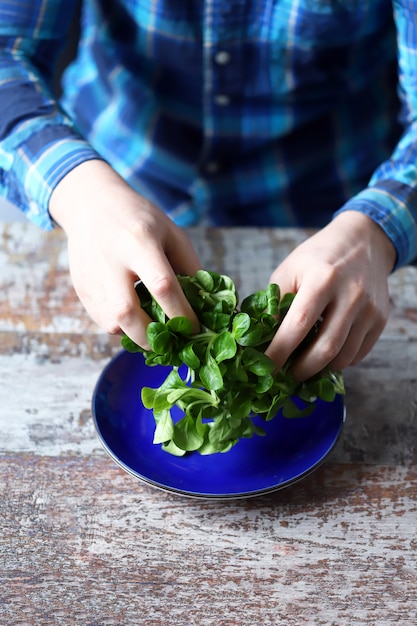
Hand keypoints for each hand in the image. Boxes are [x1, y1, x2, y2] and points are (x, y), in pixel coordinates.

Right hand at [49, 160, 200, 347]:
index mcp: (140, 242)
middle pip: (127, 313)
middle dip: (152, 337)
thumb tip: (205, 305)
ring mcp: (93, 276)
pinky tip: (135, 319)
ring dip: (136, 335)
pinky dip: (122, 327)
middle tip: (170, 343)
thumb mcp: (172, 233)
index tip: (194, 328)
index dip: (181, 313)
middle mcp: (112, 261)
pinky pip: (102, 320)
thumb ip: (189, 267)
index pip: (163, 286)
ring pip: (112, 322)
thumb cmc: (140, 220)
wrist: (92, 205)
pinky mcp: (82, 288)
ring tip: (153, 331)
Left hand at [265, 211, 395, 379]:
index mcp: (322, 279)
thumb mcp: (289, 270)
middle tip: (286, 375)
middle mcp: (350, 294)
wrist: (363, 241)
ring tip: (304, 367)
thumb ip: (275, 304)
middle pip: (326, 348)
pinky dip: (339, 362)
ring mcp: (369, 309)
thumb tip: (262, 340)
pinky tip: (324, 357)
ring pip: (344, 356)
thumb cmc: (318, 257)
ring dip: (321, 369)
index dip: (280, 352)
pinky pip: (358, 354)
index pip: (298, 325)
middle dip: (302, 370)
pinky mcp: (381, 319)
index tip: (266, 369)